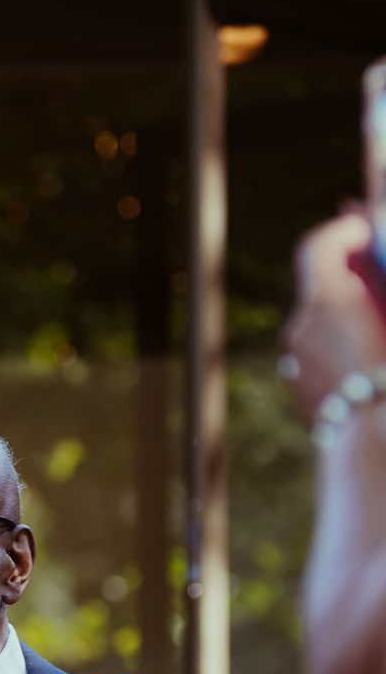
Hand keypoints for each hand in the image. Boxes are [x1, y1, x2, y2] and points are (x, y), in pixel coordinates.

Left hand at [281, 212, 385, 424]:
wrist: (378, 445)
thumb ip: (381, 278)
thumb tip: (372, 245)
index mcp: (328, 301)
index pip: (319, 247)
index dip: (341, 233)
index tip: (362, 229)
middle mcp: (302, 329)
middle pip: (319, 287)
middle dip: (348, 274)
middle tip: (374, 266)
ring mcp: (296, 363)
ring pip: (320, 325)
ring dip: (345, 315)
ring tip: (376, 324)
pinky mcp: (301, 392)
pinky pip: (319, 357)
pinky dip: (340, 348)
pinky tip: (367, 360)